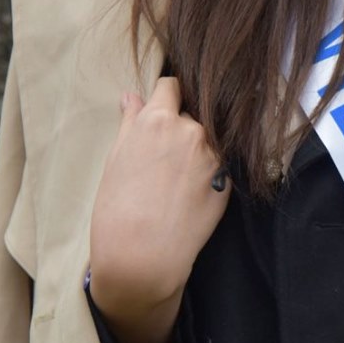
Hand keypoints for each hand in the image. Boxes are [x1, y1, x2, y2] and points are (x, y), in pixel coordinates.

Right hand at [88, 75, 229, 317]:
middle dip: (179, 128)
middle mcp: (192, 131)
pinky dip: (207, 174)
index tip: (160, 111)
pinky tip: (188, 196)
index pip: (171, 86)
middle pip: (190, 115)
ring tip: (174, 183)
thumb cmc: (118, 209)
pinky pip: (218, 166)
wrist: (143, 256)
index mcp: (158, 119)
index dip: (165, 97)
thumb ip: (130, 123)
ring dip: (195, 151)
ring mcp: (214, 156)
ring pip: (206, 141)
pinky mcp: (228, 181)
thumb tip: (133, 97)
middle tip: (161, 160)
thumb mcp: (116, 159)